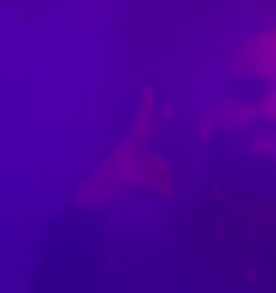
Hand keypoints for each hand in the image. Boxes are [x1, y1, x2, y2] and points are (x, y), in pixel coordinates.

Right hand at [75, 88, 173, 207]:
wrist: (88, 202)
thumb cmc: (107, 186)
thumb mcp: (127, 171)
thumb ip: (147, 164)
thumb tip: (168, 171)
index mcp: (125, 148)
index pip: (139, 124)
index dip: (146, 108)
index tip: (150, 90)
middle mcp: (128, 151)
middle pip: (146, 131)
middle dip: (160, 119)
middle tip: (171, 105)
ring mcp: (130, 163)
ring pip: (160, 165)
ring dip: (166, 178)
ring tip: (165, 190)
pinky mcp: (133, 177)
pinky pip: (158, 182)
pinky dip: (164, 189)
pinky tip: (166, 195)